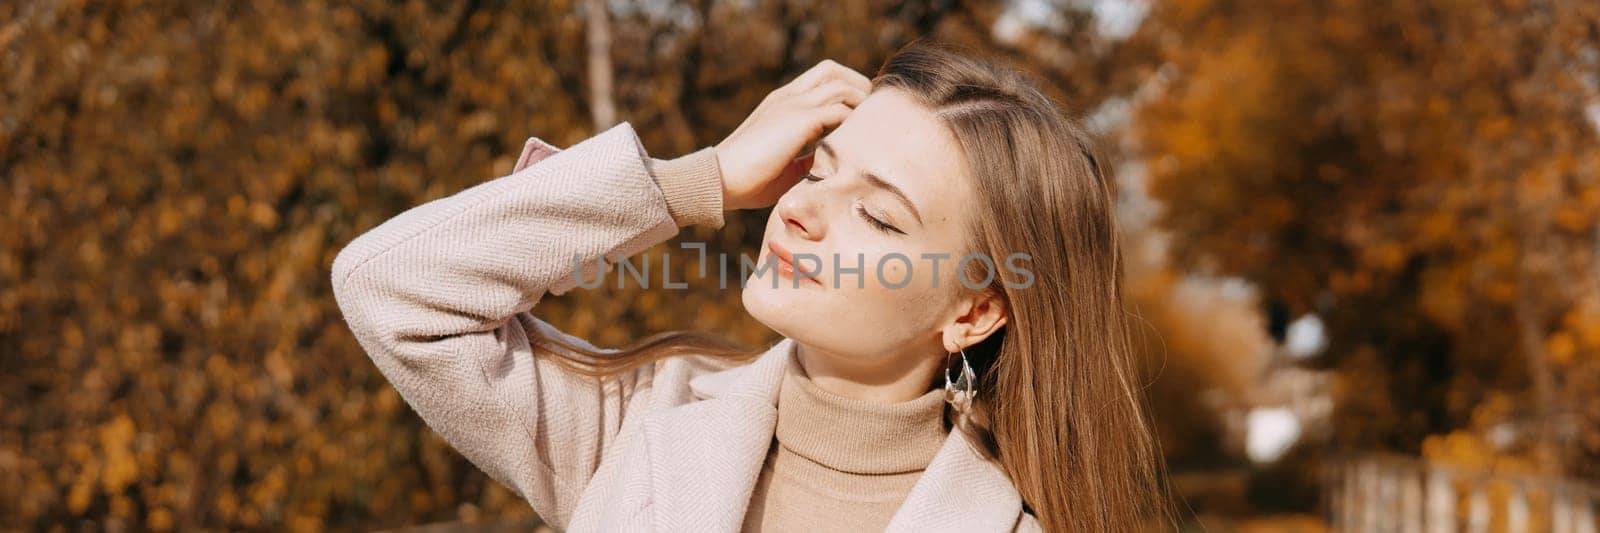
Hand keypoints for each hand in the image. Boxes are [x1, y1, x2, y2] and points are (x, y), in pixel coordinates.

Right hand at [715, 60, 871, 210]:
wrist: (719, 180)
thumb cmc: (747, 180)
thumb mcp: (783, 164)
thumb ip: (806, 157)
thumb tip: (828, 164)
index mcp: (781, 102)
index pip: (819, 77)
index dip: (844, 87)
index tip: (860, 108)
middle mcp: (787, 97)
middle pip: (832, 70)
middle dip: (857, 84)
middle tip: (872, 109)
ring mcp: (792, 105)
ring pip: (840, 85)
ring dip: (860, 101)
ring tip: (872, 123)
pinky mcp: (797, 121)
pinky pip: (838, 110)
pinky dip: (853, 120)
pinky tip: (858, 139)